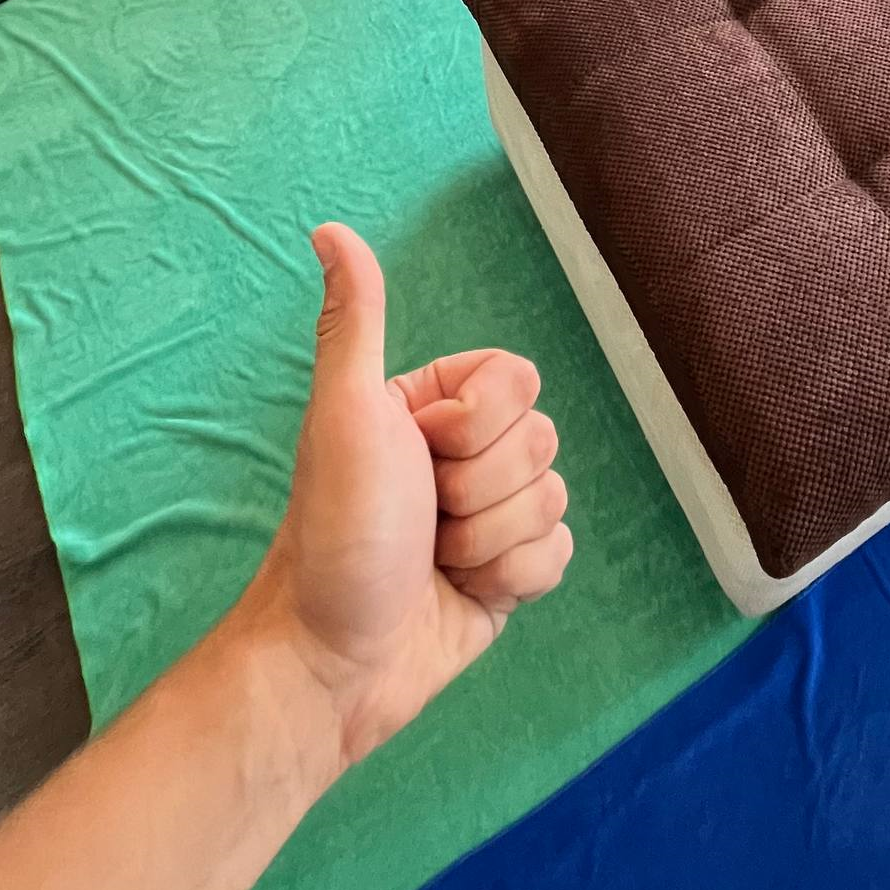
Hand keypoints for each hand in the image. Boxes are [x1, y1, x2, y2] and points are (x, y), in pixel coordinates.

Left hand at [233, 222, 572, 773]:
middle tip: (421, 516)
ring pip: (555, 499)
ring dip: (491, 541)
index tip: (420, 450)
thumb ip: (355, 320)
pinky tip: (462, 593)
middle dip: (481, 490)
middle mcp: (463, 454)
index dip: (478, 423)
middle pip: (542, 440)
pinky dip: (513, 580)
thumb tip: (329, 229)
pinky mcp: (508, 575)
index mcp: (431, 405)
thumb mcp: (344, 415)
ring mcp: (489, 515)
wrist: (332, 660)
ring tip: (432, 561)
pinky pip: (559, 556)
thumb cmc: (331, 535)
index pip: (518, 380)